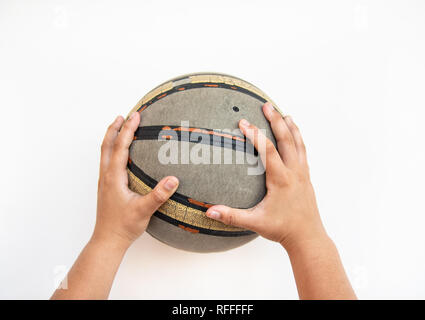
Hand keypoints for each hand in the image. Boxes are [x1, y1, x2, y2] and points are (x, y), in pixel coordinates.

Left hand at [93, 112, 178, 247]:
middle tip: (124, 115)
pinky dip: (112, 149)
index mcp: (114, 177)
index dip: (127, 130)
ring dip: (111, 137)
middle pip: (107, 145)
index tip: (135, 116)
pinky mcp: (107, 187)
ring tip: (119, 127)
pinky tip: (121, 154)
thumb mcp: (144, 210)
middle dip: (114, 128)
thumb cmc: (123, 226)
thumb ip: (159, 194)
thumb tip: (173, 179)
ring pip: (105, 153)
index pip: (120, 147)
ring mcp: (105, 181)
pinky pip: (107, 161)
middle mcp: (106, 176)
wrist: (108, 240)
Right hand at [206, 102, 326, 248]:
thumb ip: (231, 216)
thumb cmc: (283, 229)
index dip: (254, 134)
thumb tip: (208, 212)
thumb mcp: (255, 223)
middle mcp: (294, 172)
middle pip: (286, 139)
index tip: (242, 123)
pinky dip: (299, 139)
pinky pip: (303, 151)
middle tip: (266, 106)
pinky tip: (295, 135)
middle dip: (275, 120)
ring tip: (283, 114)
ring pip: (298, 143)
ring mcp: (302, 173)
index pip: (266, 150)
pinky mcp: (306, 177)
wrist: (308, 237)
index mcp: (281, 180)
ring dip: (290, 127)